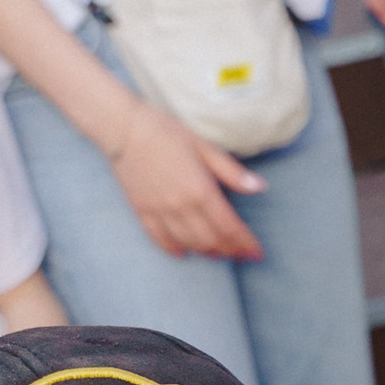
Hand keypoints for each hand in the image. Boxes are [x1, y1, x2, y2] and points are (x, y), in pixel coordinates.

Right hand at [106, 97, 265, 263]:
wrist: (124, 129)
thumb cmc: (167, 132)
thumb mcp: (205, 147)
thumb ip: (232, 172)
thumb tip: (260, 187)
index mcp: (200, 191)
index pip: (229, 228)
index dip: (245, 243)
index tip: (257, 253)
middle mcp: (181, 207)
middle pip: (211, 240)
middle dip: (231, 251)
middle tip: (243, 255)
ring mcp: (159, 212)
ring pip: (188, 243)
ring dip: (207, 252)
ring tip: (220, 254)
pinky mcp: (141, 211)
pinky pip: (159, 239)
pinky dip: (174, 249)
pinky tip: (184, 253)